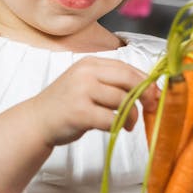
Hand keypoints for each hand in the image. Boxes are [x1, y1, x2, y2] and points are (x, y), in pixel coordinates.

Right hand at [0, 59, 157, 192]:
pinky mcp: (80, 112)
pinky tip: (117, 129)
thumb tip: (149, 91)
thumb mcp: (86, 85)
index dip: (146, 82)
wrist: (37, 121)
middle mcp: (85, 73)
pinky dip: (118, 125)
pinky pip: (110, 119)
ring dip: (132, 115)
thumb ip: (111, 84)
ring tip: (128, 124)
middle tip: (151, 108)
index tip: (155, 95)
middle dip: (145, 95)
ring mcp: (81, 91)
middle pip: (128, 79)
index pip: (126, 67)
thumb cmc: (66, 105)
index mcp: (90, 63)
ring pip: (122, 100)